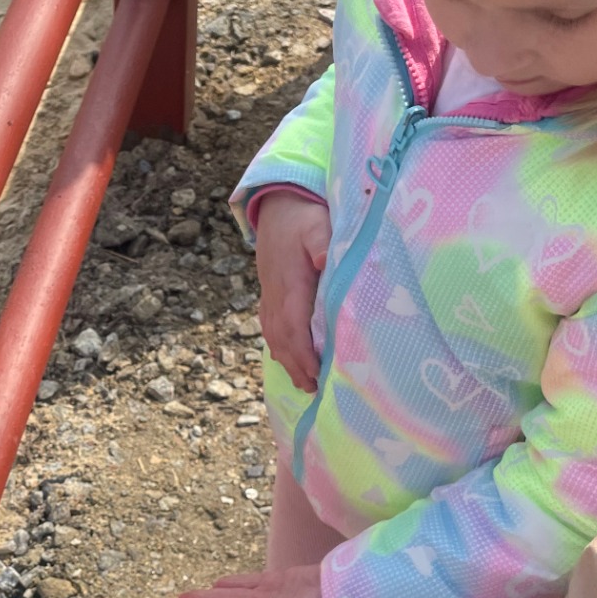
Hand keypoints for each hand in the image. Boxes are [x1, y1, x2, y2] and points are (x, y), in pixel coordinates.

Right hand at [254, 192, 330, 393]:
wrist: (278, 207)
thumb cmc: (305, 217)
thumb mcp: (319, 225)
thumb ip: (324, 244)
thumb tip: (327, 263)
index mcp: (290, 283)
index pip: (294, 324)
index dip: (303, 351)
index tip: (316, 371)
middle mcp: (276, 295)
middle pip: (282, 338)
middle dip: (296, 365)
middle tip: (313, 389)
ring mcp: (270, 296)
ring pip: (274, 335)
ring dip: (287, 361)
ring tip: (303, 383)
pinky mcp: (269, 294)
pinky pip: (269, 326)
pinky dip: (278, 347)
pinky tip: (286, 359)